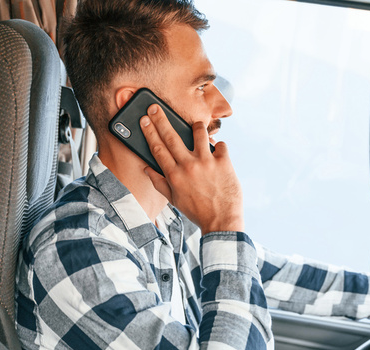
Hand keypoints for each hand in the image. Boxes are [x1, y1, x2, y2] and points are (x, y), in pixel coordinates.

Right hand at [140, 104, 242, 234]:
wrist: (222, 221)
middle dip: (161, 119)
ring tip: (195, 126)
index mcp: (174, 175)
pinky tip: (218, 153)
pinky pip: (221, 145)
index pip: (158, 148)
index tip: (144, 119)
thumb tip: (147, 169)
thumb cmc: (197, 211)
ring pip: (199, 133)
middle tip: (155, 107)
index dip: (150, 132)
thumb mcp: (174, 200)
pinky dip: (219, 147)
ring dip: (196, 126)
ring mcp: (207, 162)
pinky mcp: (224, 162)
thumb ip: (159, 183)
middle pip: (171, 137)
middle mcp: (189, 166)